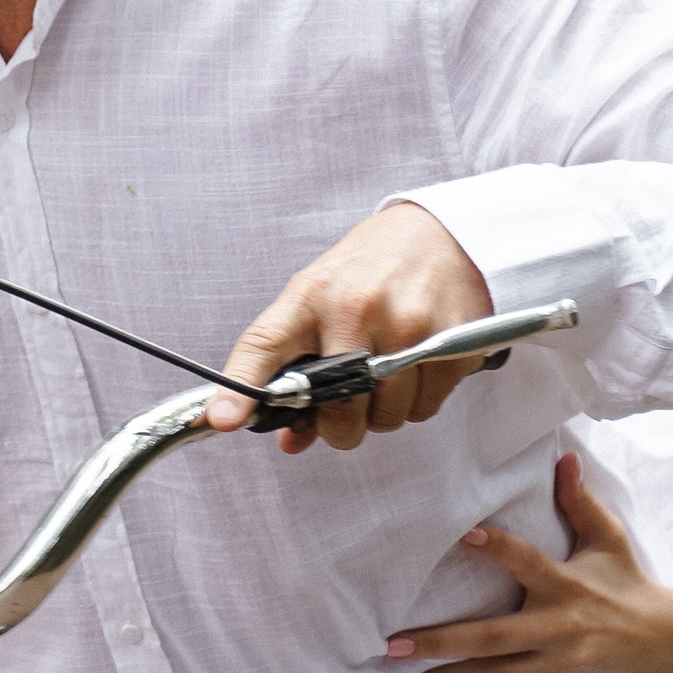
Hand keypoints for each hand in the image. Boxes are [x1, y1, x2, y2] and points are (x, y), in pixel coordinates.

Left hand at [210, 202, 492, 453]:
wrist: (440, 234)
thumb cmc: (369, 270)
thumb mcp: (319, 300)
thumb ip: (295, 366)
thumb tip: (291, 438)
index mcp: (312, 296)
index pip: (264, 345)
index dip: (239, 388)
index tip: (222, 419)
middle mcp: (357, 308)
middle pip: (340, 411)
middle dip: (341, 426)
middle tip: (346, 407)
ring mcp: (409, 326)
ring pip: (387, 417)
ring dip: (383, 412)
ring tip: (384, 374)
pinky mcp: (451, 344)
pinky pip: (426, 408)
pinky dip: (418, 401)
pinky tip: (415, 367)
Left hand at [386, 454, 672, 672]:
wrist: (664, 640)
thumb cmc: (627, 581)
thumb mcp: (608, 539)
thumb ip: (580, 502)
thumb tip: (562, 458)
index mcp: (567, 584)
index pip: (527, 562)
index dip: (498, 549)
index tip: (463, 536)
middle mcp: (557, 626)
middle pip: (494, 636)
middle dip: (442, 642)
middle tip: (393, 645)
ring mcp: (555, 663)